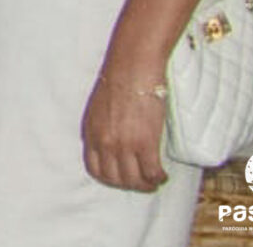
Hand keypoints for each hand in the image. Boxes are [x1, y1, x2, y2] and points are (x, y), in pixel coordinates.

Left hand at [81, 74, 169, 192]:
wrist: (132, 67)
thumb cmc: (118, 81)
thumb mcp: (98, 108)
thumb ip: (101, 127)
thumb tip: (111, 140)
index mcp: (90, 132)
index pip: (95, 169)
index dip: (110, 178)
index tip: (122, 178)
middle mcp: (104, 142)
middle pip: (114, 178)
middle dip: (129, 185)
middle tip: (142, 182)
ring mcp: (123, 144)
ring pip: (133, 180)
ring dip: (145, 184)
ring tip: (154, 180)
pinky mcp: (144, 142)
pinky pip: (151, 172)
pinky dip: (158, 177)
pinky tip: (163, 175)